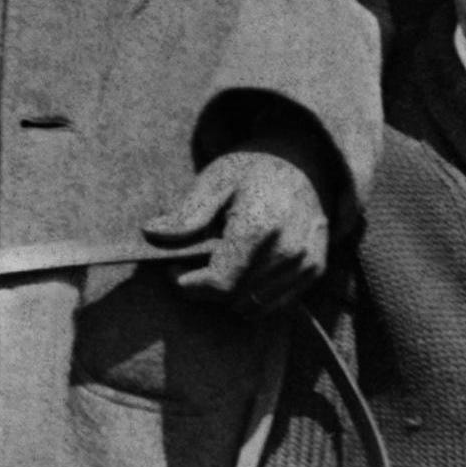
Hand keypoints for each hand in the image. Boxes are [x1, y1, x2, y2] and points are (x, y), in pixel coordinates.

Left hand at [143, 142, 329, 313]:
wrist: (304, 161)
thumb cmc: (252, 168)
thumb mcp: (214, 181)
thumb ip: (186, 213)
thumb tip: (151, 233)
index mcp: (260, 227)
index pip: (219, 283)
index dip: (189, 284)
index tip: (174, 269)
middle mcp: (288, 250)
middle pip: (233, 297)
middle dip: (206, 287)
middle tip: (193, 263)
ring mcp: (305, 263)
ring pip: (252, 306)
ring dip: (229, 293)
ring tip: (221, 262)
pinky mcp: (314, 270)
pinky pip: (274, 304)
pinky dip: (252, 294)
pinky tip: (244, 268)